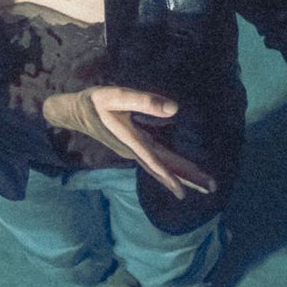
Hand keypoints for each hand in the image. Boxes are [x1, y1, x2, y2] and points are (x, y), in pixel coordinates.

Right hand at [42, 86, 216, 200]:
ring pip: (161, 167)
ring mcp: (134, 151)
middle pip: (164, 168)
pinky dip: (171, 169)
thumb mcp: (116, 96)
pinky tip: (180, 173)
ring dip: (182, 176)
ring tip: (202, 184)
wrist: (75, 112)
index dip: (170, 176)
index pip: (155, 162)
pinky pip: (157, 162)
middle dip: (187, 178)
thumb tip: (174, 109)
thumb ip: (144, 101)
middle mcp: (135, 151)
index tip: (185, 191)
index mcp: (132, 141)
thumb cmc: (95, 102)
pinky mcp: (134, 147)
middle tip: (211, 188)